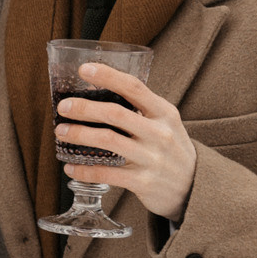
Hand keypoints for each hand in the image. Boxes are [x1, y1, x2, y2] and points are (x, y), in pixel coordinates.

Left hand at [56, 63, 197, 224]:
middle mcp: (159, 133)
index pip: (134, 87)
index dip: (108, 76)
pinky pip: (107, 174)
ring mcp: (152, 158)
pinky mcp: (143, 182)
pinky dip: (85, 170)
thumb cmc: (172, 150)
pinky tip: (70, 167)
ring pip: (108, 141)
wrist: (195, 187)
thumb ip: (142, 109)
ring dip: (79, 135)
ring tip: (61, 133)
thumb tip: (100, 93)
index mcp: (164, 113)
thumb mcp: (167, 123)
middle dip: (84, 108)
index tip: (84, 69)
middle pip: (116, 114)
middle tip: (63, 107)